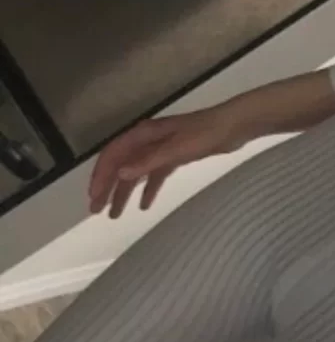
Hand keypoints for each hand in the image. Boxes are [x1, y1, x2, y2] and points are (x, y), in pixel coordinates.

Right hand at [88, 101, 243, 219]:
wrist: (234, 126)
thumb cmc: (205, 134)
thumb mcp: (176, 149)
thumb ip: (148, 161)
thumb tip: (119, 175)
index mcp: (142, 135)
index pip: (112, 156)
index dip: (100, 176)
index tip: (93, 198)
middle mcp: (147, 141)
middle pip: (120, 165)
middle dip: (107, 188)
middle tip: (96, 211)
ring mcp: (161, 149)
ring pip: (136, 173)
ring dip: (124, 193)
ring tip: (114, 215)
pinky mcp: (175, 157)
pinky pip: (155, 176)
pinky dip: (148, 190)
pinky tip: (144, 206)